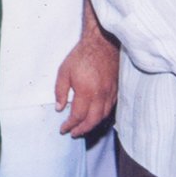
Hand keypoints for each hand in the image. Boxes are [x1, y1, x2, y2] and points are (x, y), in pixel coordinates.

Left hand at [54, 7, 119, 136]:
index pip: (78, 116)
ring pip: (103, 116)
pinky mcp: (116, 90)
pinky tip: (95, 117)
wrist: (103, 43)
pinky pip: (110, 109)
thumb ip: (60, 91)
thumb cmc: (82, 56)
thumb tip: (59, 108)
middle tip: (73, 133)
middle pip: (92, 121)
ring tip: (82, 128)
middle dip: (82, 129)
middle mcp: (100, 96)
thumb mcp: (64, 71)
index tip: (63, 129)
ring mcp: (110, 94)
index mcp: (86, 92)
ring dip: (92, 125)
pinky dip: (101, 116)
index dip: (70, 125)